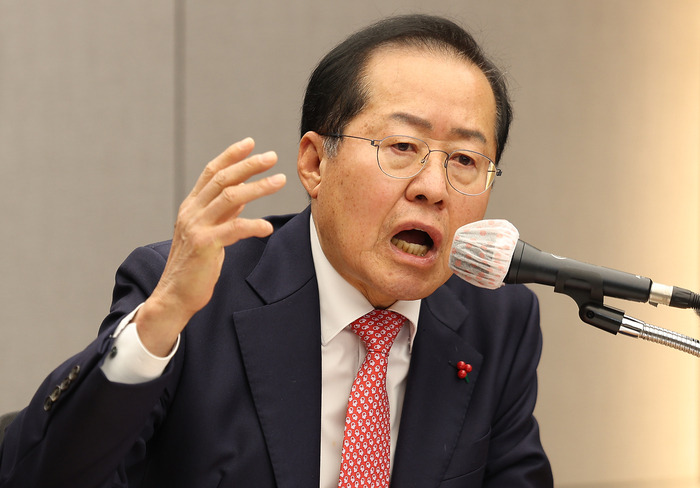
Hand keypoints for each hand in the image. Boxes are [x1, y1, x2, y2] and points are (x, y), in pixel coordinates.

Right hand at [135, 138, 285, 355]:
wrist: (174, 295)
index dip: (231, 155)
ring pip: (230, 197)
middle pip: (222, 179)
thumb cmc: (195, 265)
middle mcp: (191, 211)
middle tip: (272, 157)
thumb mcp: (208, 232)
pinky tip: (268, 228)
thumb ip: (223, 213)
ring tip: (280, 181)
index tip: (250, 143)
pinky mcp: (205, 245)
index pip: (211, 172)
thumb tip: (243, 194)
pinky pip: (234, 229)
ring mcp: (196, 227)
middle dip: (249, 165)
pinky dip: (254, 226)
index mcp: (191, 206)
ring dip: (258, 187)